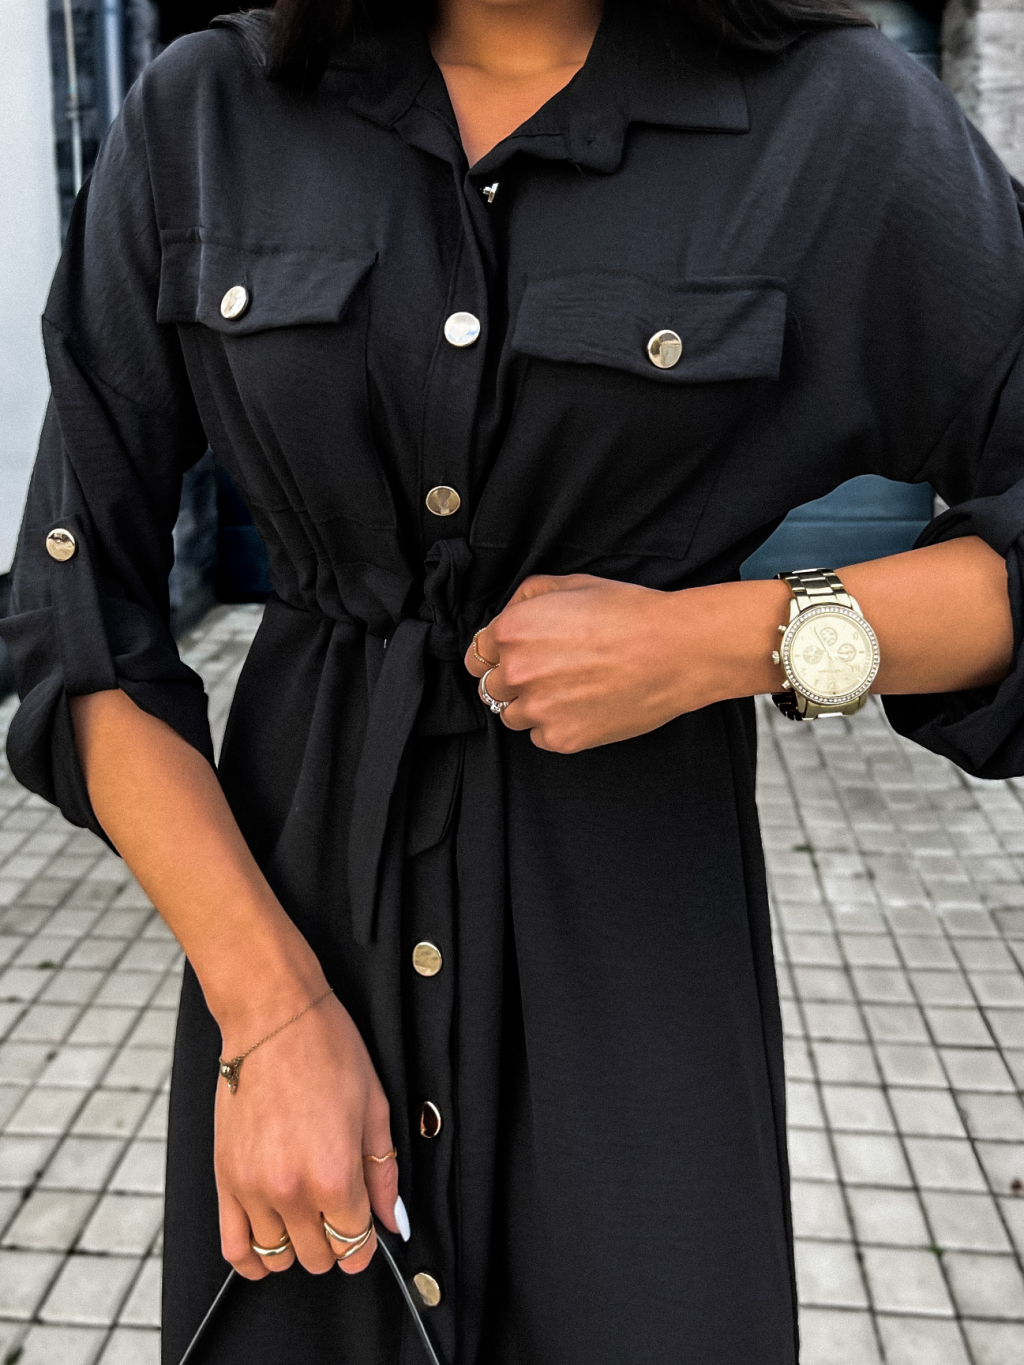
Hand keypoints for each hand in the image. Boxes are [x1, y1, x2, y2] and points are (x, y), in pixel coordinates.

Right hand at [215, 990, 402, 1280]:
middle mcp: (291, 1191)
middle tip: (339, 1209)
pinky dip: (253, 1259)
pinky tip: (269, 1245)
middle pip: (318, 1257)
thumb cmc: (327, 1051)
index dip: (366, 1240)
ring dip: (297, 1244)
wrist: (273, 1018)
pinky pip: (233, 1248)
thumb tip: (393, 1220)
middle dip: (335, 1241)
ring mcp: (251, 1189)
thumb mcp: (375, 1108)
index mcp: (334, 1175)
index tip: (367, 1226)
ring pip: (278, 1257)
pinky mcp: (224, 1179)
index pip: (354, 1246)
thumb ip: (383, 1173)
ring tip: (306, 1211)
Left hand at [465, 573, 765, 752]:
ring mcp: (538, 709)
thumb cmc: (629, 613)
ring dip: (532, 706)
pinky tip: (585, 707)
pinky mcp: (562, 739)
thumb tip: (509, 614)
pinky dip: (557, 726)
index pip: (479, 653)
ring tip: (570, 691)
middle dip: (514, 681)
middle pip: (492, 687)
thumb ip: (528, 597)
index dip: (499, 654)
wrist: (675, 651)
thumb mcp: (573, 585)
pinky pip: (542, 737)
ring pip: (512, 716)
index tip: (518, 657)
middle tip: (551, 673)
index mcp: (512, 631)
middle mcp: (516, 672)